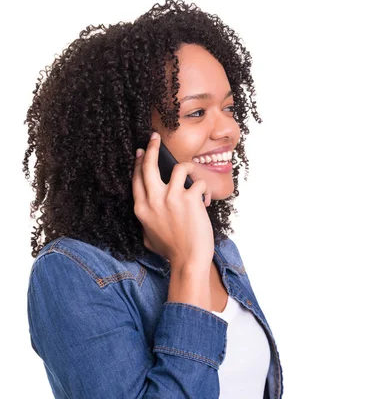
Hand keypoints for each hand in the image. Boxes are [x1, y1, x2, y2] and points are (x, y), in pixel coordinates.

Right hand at [132, 132, 213, 268]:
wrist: (188, 260)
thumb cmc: (171, 251)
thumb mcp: (148, 237)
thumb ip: (146, 221)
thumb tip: (148, 210)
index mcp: (141, 209)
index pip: (137, 178)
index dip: (139, 163)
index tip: (142, 152)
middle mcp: (154, 201)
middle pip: (150, 165)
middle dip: (152, 148)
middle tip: (155, 137)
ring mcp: (172, 198)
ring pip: (179, 168)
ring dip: (189, 169)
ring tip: (194, 177)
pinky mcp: (190, 199)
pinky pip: (199, 183)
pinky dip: (205, 191)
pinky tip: (207, 201)